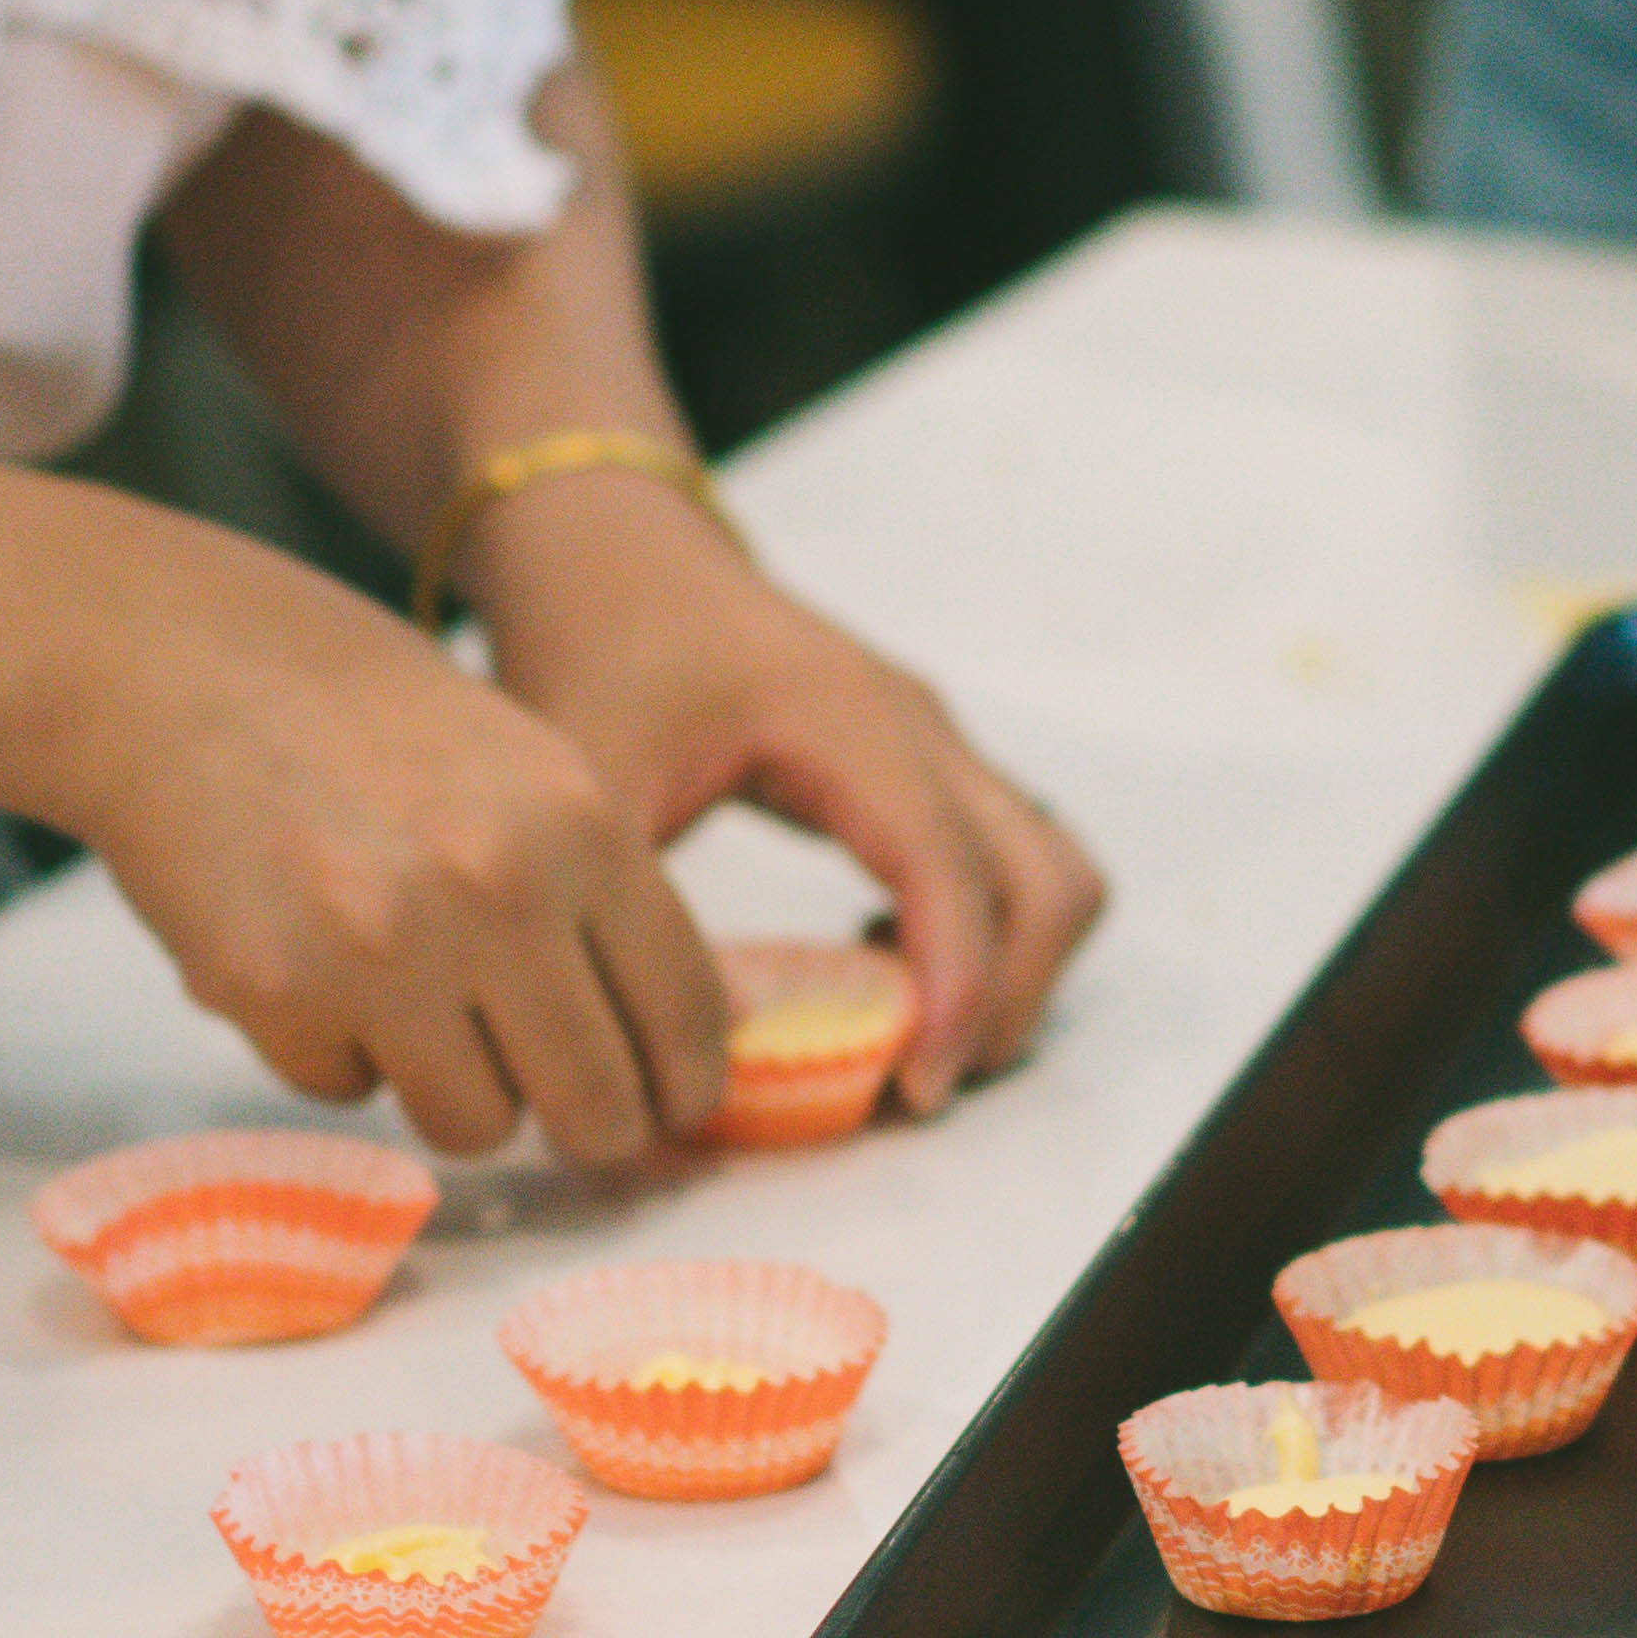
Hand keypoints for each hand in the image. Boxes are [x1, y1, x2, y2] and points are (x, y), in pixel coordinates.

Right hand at [51, 524, 726, 1167]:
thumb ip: (598, 893)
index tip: (663, 1107)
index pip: (683, 1015)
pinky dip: (335, 1052)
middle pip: (597, 1106)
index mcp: (582, 825)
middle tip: (558, 1115)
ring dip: (454, 1090)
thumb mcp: (527, 767)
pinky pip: (349, 1093)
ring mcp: (387, 950)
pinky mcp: (280, 994)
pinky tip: (307, 959)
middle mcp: (499, 892)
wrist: (177, 663)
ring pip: (478, 1126)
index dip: (680, 1085)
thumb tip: (681, 1040)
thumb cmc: (359, 715)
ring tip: (409, 1002)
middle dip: (584, 1127)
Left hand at [472, 482, 1100, 1113]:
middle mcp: (918, 726)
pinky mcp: (925, 758)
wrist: (606, 546)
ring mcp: (934, 739)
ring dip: (1011, 970)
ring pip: (1049, 872)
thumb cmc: (593, 643)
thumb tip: (657, 1053)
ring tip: (907, 1036)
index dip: (955, 994)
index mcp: (848, 720)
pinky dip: (986, 934)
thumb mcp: (586, 777)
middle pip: (1048, 881)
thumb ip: (628, 908)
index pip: (952, 874)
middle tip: (914, 1087)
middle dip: (1007, 1002)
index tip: (916, 1091)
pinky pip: (1010, 860)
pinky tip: (879, 965)